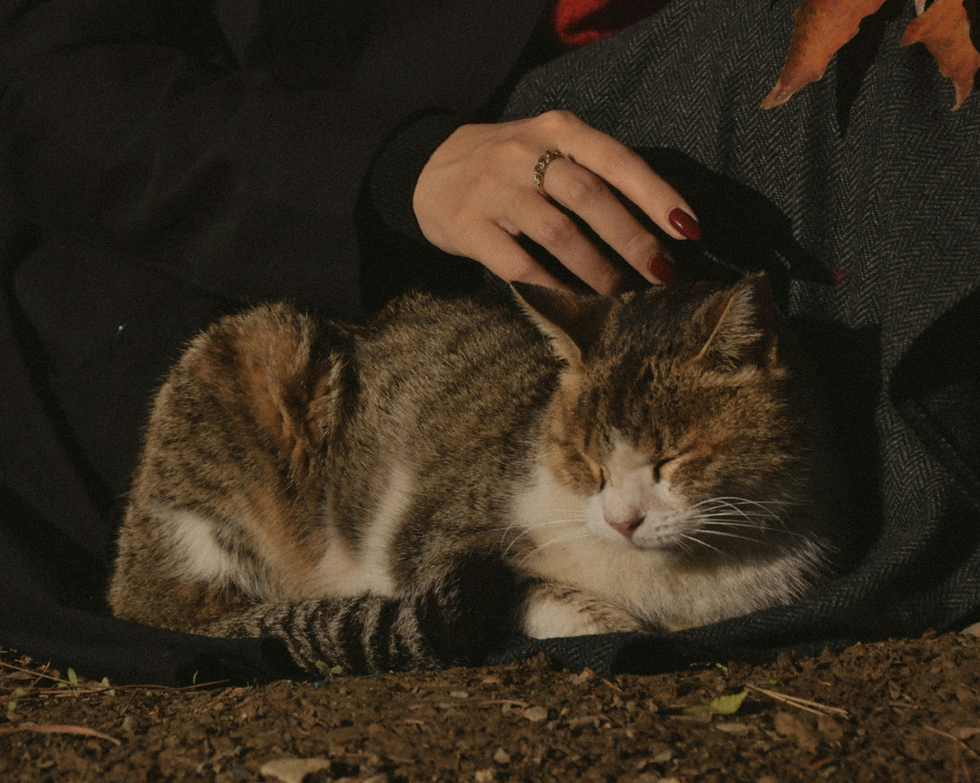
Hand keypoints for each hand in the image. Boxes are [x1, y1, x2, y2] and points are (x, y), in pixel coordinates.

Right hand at [413, 110, 699, 294]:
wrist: (426, 168)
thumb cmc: (508, 165)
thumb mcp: (550, 147)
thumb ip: (594, 171)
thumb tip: (661, 222)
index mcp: (557, 128)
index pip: (616, 160)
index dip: (656, 195)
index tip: (688, 230)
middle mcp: (525, 152)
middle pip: (590, 198)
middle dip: (634, 241)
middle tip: (663, 276)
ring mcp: (494, 189)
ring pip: (559, 233)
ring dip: (599, 270)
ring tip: (624, 296)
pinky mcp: (468, 225)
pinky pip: (519, 264)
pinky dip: (553, 287)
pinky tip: (575, 303)